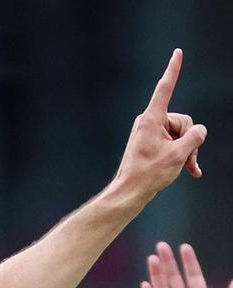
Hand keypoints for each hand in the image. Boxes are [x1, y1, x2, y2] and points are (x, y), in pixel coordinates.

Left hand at [112, 50, 206, 203]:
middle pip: (182, 121)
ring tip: (184, 167)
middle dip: (189, 139)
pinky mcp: (153, 143)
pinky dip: (182, 155)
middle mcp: (150, 122)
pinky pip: (174, 143)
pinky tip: (191, 170)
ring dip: (187, 150)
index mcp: (151, 120)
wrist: (130, 193)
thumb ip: (195, 137)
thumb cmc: (149, 174)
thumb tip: (198, 131)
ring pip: (181, 134)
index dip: (173, 70)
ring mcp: (151, 133)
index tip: (177, 52)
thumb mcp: (178, 154)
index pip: (165, 89)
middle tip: (185, 159)